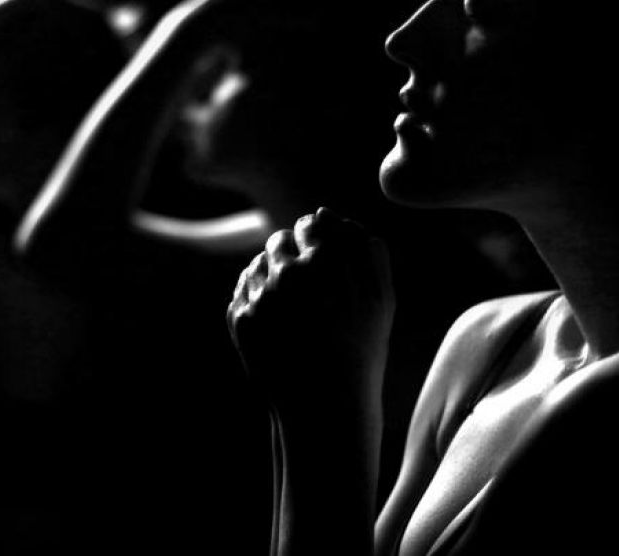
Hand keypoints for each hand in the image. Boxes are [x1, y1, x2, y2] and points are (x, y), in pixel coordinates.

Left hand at [227, 207, 394, 418]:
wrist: (325, 404)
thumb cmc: (360, 349)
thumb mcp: (379, 298)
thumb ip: (363, 247)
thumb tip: (328, 213)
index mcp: (324, 262)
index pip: (309, 224)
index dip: (316, 240)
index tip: (321, 259)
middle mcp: (287, 274)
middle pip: (279, 240)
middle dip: (291, 255)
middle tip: (305, 285)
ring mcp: (259, 297)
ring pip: (258, 264)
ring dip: (271, 276)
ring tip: (291, 307)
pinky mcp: (240, 319)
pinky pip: (242, 292)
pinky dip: (255, 299)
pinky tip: (276, 322)